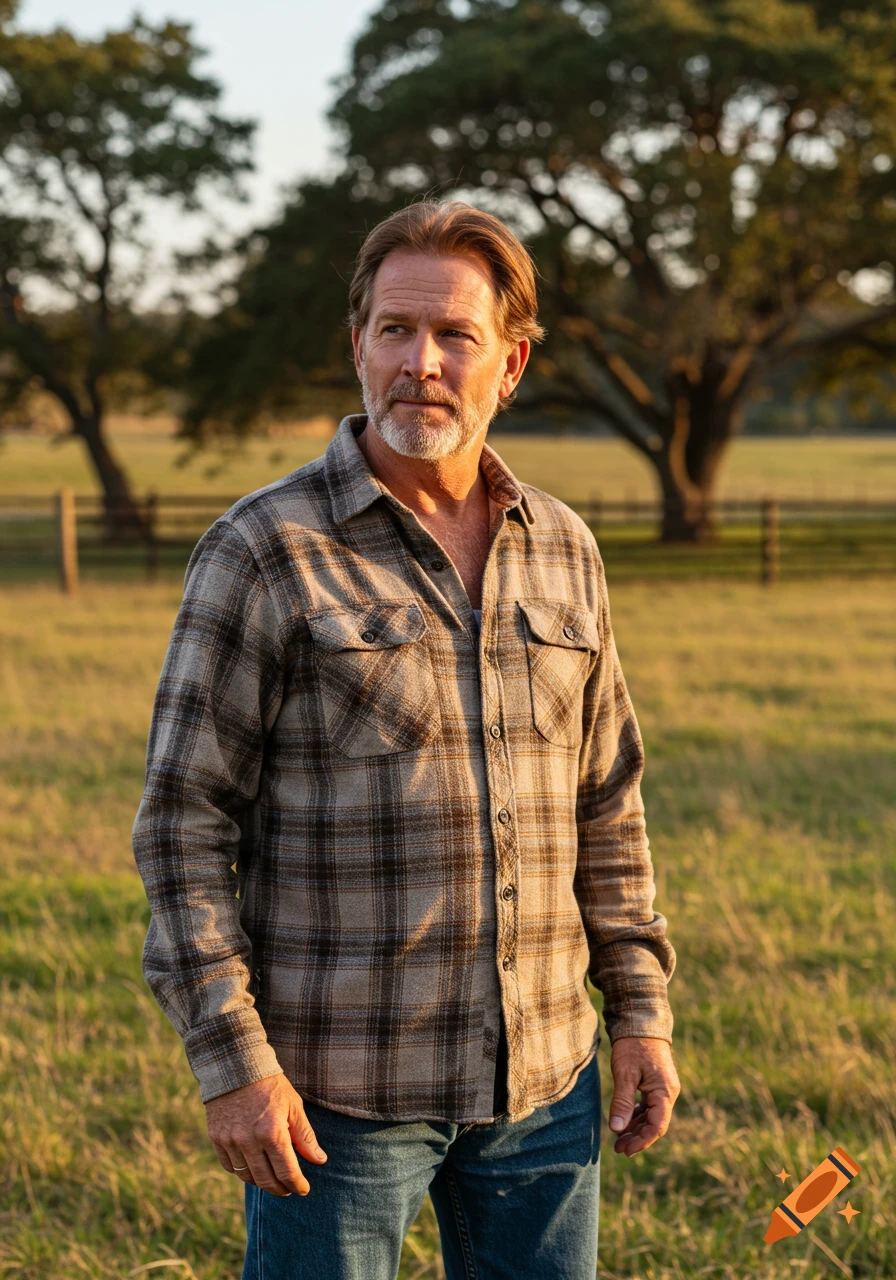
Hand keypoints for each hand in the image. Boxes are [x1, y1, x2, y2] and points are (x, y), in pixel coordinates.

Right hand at [205, 1073, 327, 1195]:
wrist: (237, 1066)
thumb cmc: (270, 1086)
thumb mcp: (293, 1106)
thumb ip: (305, 1137)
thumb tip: (319, 1160)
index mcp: (272, 1132)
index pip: (287, 1172)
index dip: (297, 1185)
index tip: (303, 1189)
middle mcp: (249, 1141)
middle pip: (266, 1180)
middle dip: (280, 1189)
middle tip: (289, 1189)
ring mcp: (230, 1141)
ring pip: (247, 1176)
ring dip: (262, 1183)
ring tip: (272, 1181)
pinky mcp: (216, 1138)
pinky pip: (229, 1167)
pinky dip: (242, 1172)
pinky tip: (252, 1169)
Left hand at [607, 1036, 679, 1156]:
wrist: (640, 1022)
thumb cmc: (633, 1046)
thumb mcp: (625, 1073)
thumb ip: (623, 1102)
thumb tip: (617, 1129)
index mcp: (665, 1092)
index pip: (657, 1126)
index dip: (642, 1141)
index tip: (625, 1150)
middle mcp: (667, 1093)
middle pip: (654, 1124)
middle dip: (637, 1138)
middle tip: (618, 1149)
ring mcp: (662, 1089)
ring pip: (651, 1116)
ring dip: (636, 1128)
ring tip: (618, 1140)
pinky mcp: (655, 1084)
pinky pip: (648, 1106)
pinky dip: (636, 1116)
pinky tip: (624, 1122)